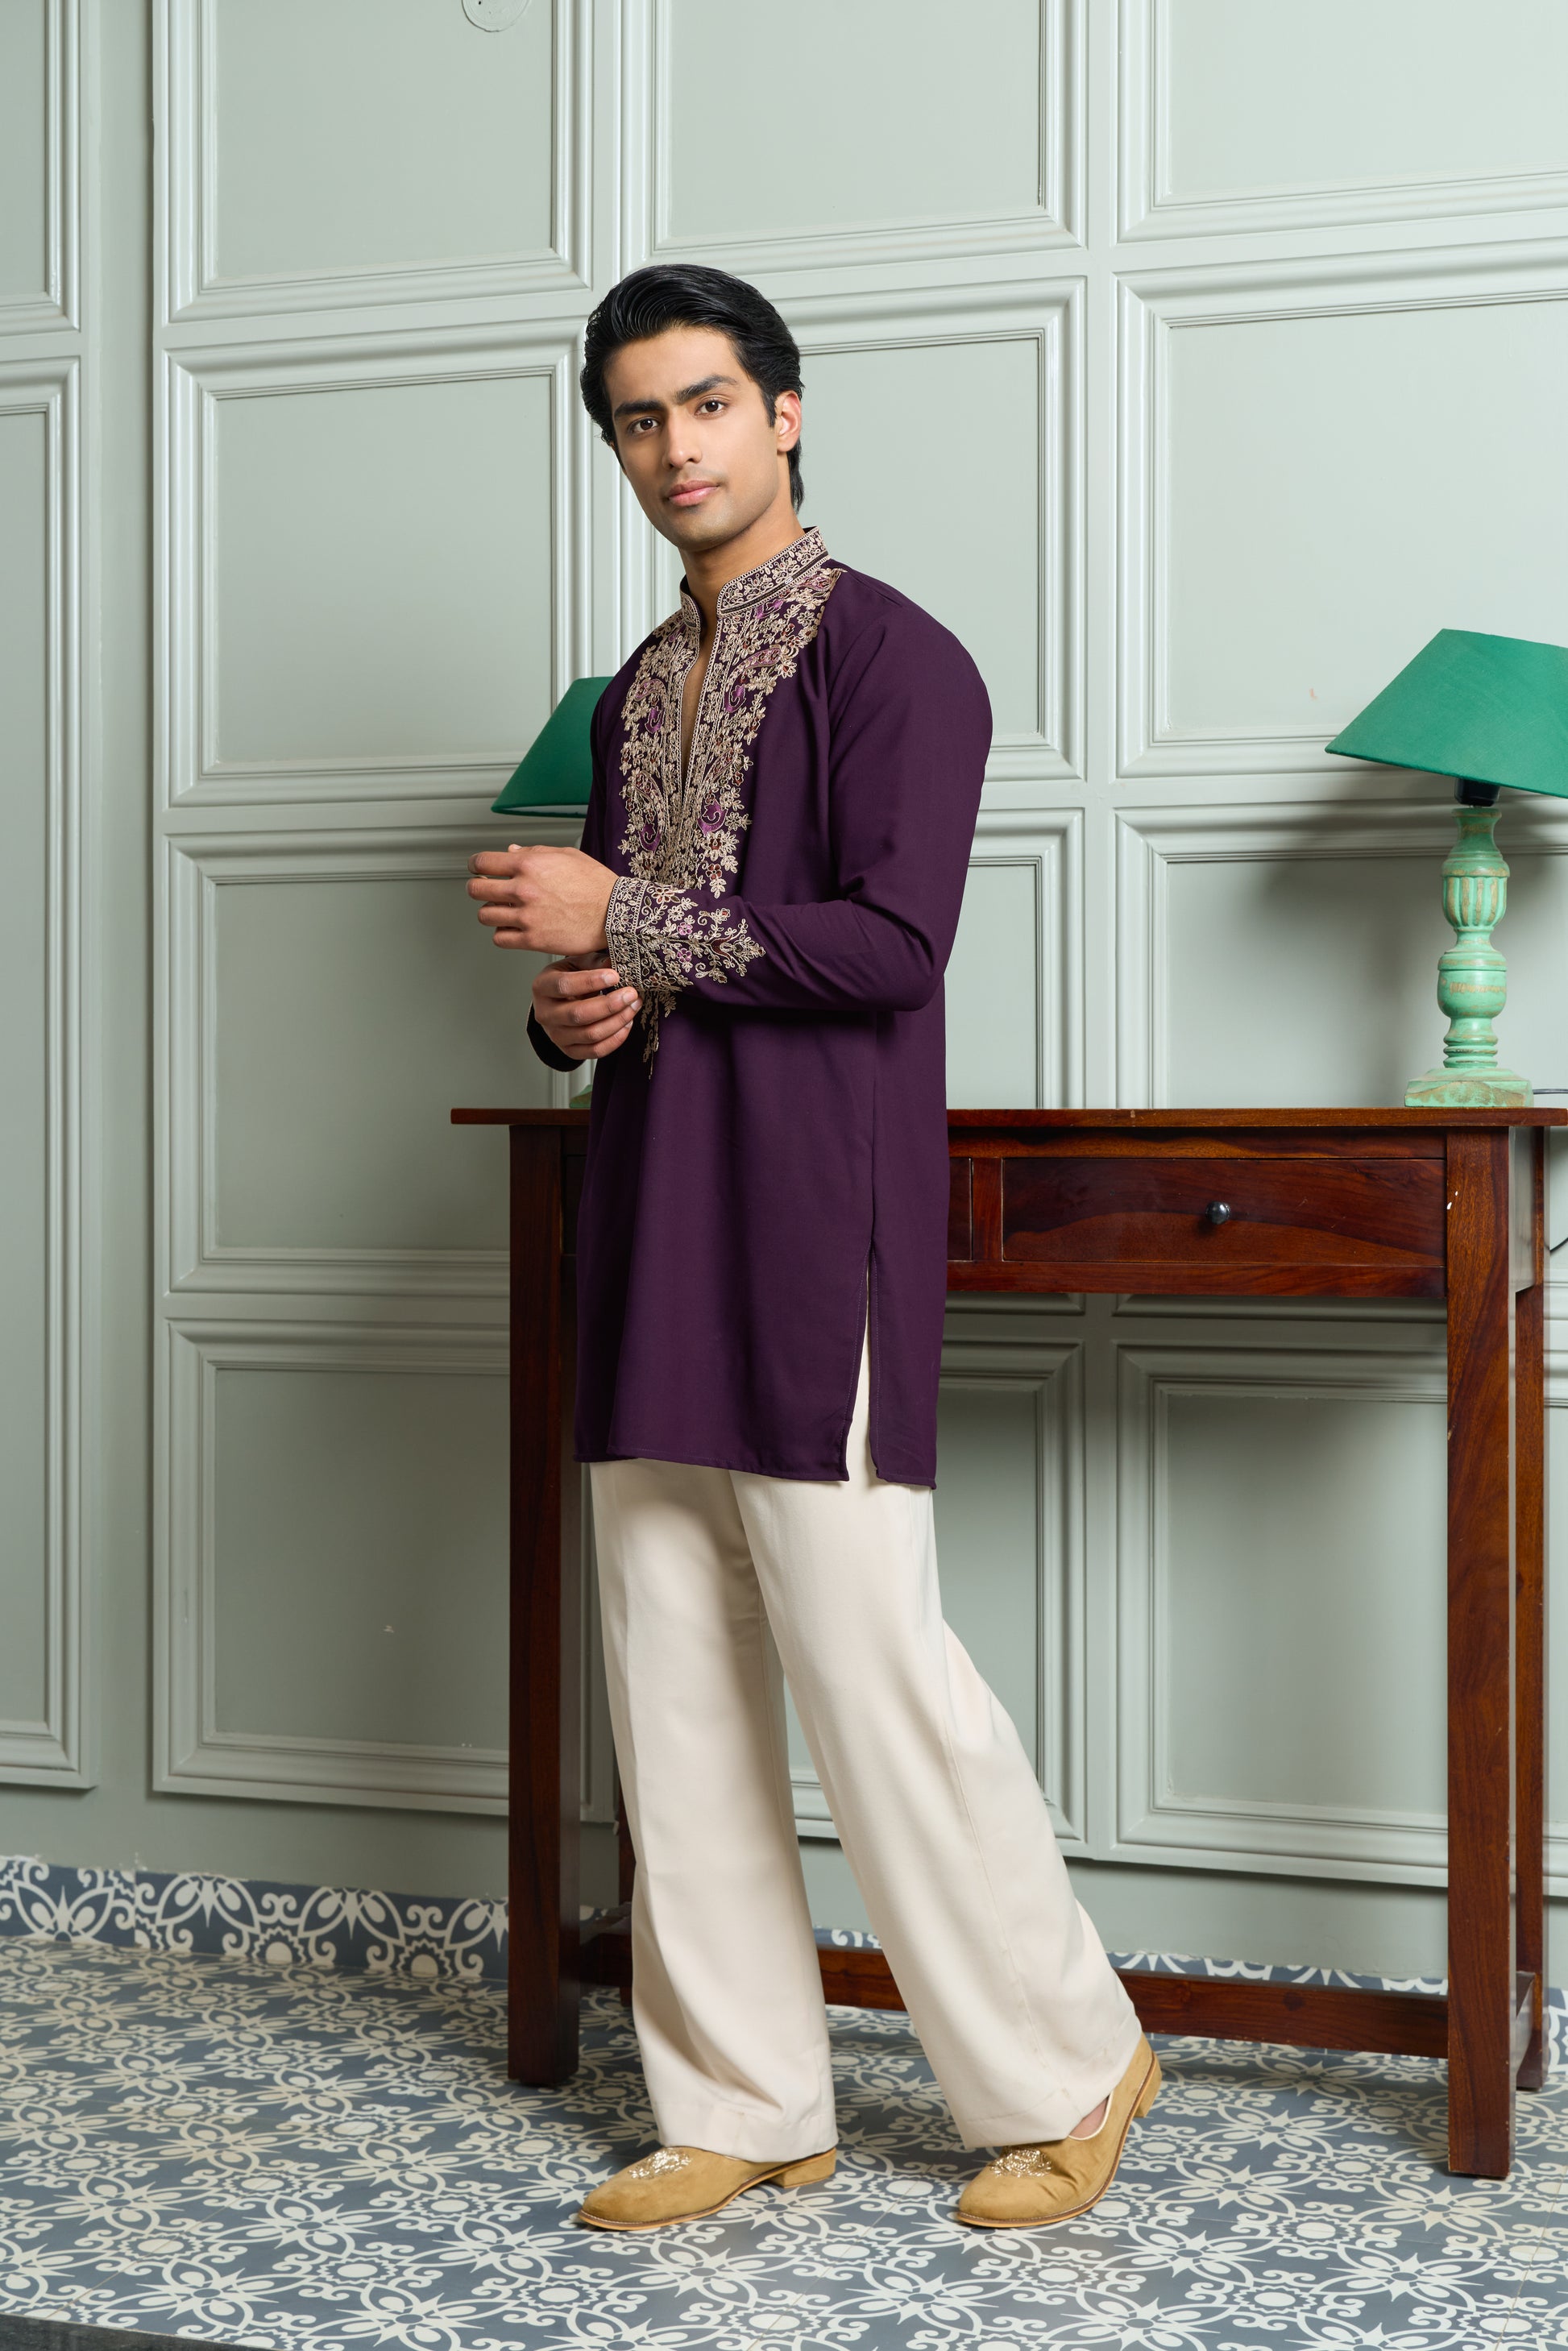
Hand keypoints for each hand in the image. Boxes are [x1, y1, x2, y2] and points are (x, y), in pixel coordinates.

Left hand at [467, 843, 616, 954]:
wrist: (615, 914)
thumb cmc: (596, 884)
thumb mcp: (566, 856)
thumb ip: (534, 852)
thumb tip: (511, 851)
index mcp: (529, 864)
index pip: (483, 862)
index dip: (476, 865)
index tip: (478, 869)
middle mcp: (523, 889)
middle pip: (476, 890)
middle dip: (478, 889)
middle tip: (487, 891)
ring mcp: (526, 916)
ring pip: (485, 915)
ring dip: (491, 912)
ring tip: (503, 911)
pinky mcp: (533, 940)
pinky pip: (500, 938)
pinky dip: (503, 934)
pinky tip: (513, 928)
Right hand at [533, 958, 641, 1060]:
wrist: (558, 1002)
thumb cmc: (568, 978)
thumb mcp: (576, 963)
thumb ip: (593, 962)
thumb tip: (615, 963)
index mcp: (542, 987)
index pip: (564, 985)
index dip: (591, 981)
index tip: (615, 976)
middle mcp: (544, 1014)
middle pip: (577, 1015)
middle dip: (609, 1005)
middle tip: (631, 994)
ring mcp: (555, 1035)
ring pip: (589, 1035)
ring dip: (617, 1021)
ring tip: (633, 1006)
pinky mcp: (569, 1050)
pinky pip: (595, 1051)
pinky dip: (615, 1039)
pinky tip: (627, 1023)